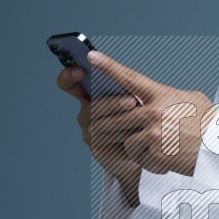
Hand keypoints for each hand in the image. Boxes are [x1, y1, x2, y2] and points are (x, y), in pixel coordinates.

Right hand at [56, 63, 142, 201]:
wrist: (150, 147)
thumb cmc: (144, 116)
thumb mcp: (138, 95)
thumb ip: (126, 82)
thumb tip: (120, 72)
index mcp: (91, 94)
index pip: (69, 83)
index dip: (68, 76)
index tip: (80, 71)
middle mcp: (86, 112)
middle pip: (91, 106)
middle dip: (112, 103)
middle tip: (132, 101)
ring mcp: (89, 130)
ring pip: (98, 124)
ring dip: (121, 120)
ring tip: (140, 119)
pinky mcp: (96, 147)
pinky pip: (105, 140)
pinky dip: (123, 135)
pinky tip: (138, 134)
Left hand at [88, 51, 214, 177]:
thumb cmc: (208, 125)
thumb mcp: (193, 100)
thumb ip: (167, 96)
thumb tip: (149, 94)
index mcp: (163, 95)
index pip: (130, 78)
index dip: (109, 66)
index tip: (92, 57)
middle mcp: (156, 112)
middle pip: (117, 116)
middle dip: (110, 123)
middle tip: (112, 130)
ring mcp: (154, 133)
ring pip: (125, 138)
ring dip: (135, 145)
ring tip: (156, 146)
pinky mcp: (155, 153)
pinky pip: (136, 156)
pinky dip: (146, 160)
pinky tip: (163, 158)